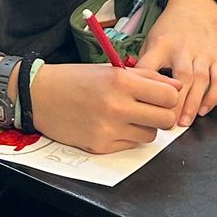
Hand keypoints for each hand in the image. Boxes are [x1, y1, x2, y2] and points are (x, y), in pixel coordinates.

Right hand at [27, 58, 179, 153]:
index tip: (163, 96)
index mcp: (121, 81)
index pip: (169, 96)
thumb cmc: (75, 79)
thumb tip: (177, 86)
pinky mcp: (100, 146)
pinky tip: (112, 125)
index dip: (170, 96)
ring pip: (150, 135)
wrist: (39, 96)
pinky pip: (130, 145)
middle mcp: (116, 106)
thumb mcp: (111, 70)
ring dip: (145, 126)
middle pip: (165, 120)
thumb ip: (147, 77)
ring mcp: (108, 129)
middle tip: (152, 109)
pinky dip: (127, 136)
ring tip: (128, 116)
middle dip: (163, 115)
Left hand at [136, 0, 216, 125]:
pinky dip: (212, 97)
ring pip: (201, 80)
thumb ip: (143, 64)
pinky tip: (203, 110)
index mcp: (162, 44)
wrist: (195, 9)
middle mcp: (183, 48)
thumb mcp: (149, 41)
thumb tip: (129, 89)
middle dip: (175, 102)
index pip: (151, 66)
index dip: (145, 86)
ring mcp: (202, 53)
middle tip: (167, 122)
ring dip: (193, 103)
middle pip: (182, 76)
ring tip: (184, 122)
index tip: (140, 104)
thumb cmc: (169, 31)